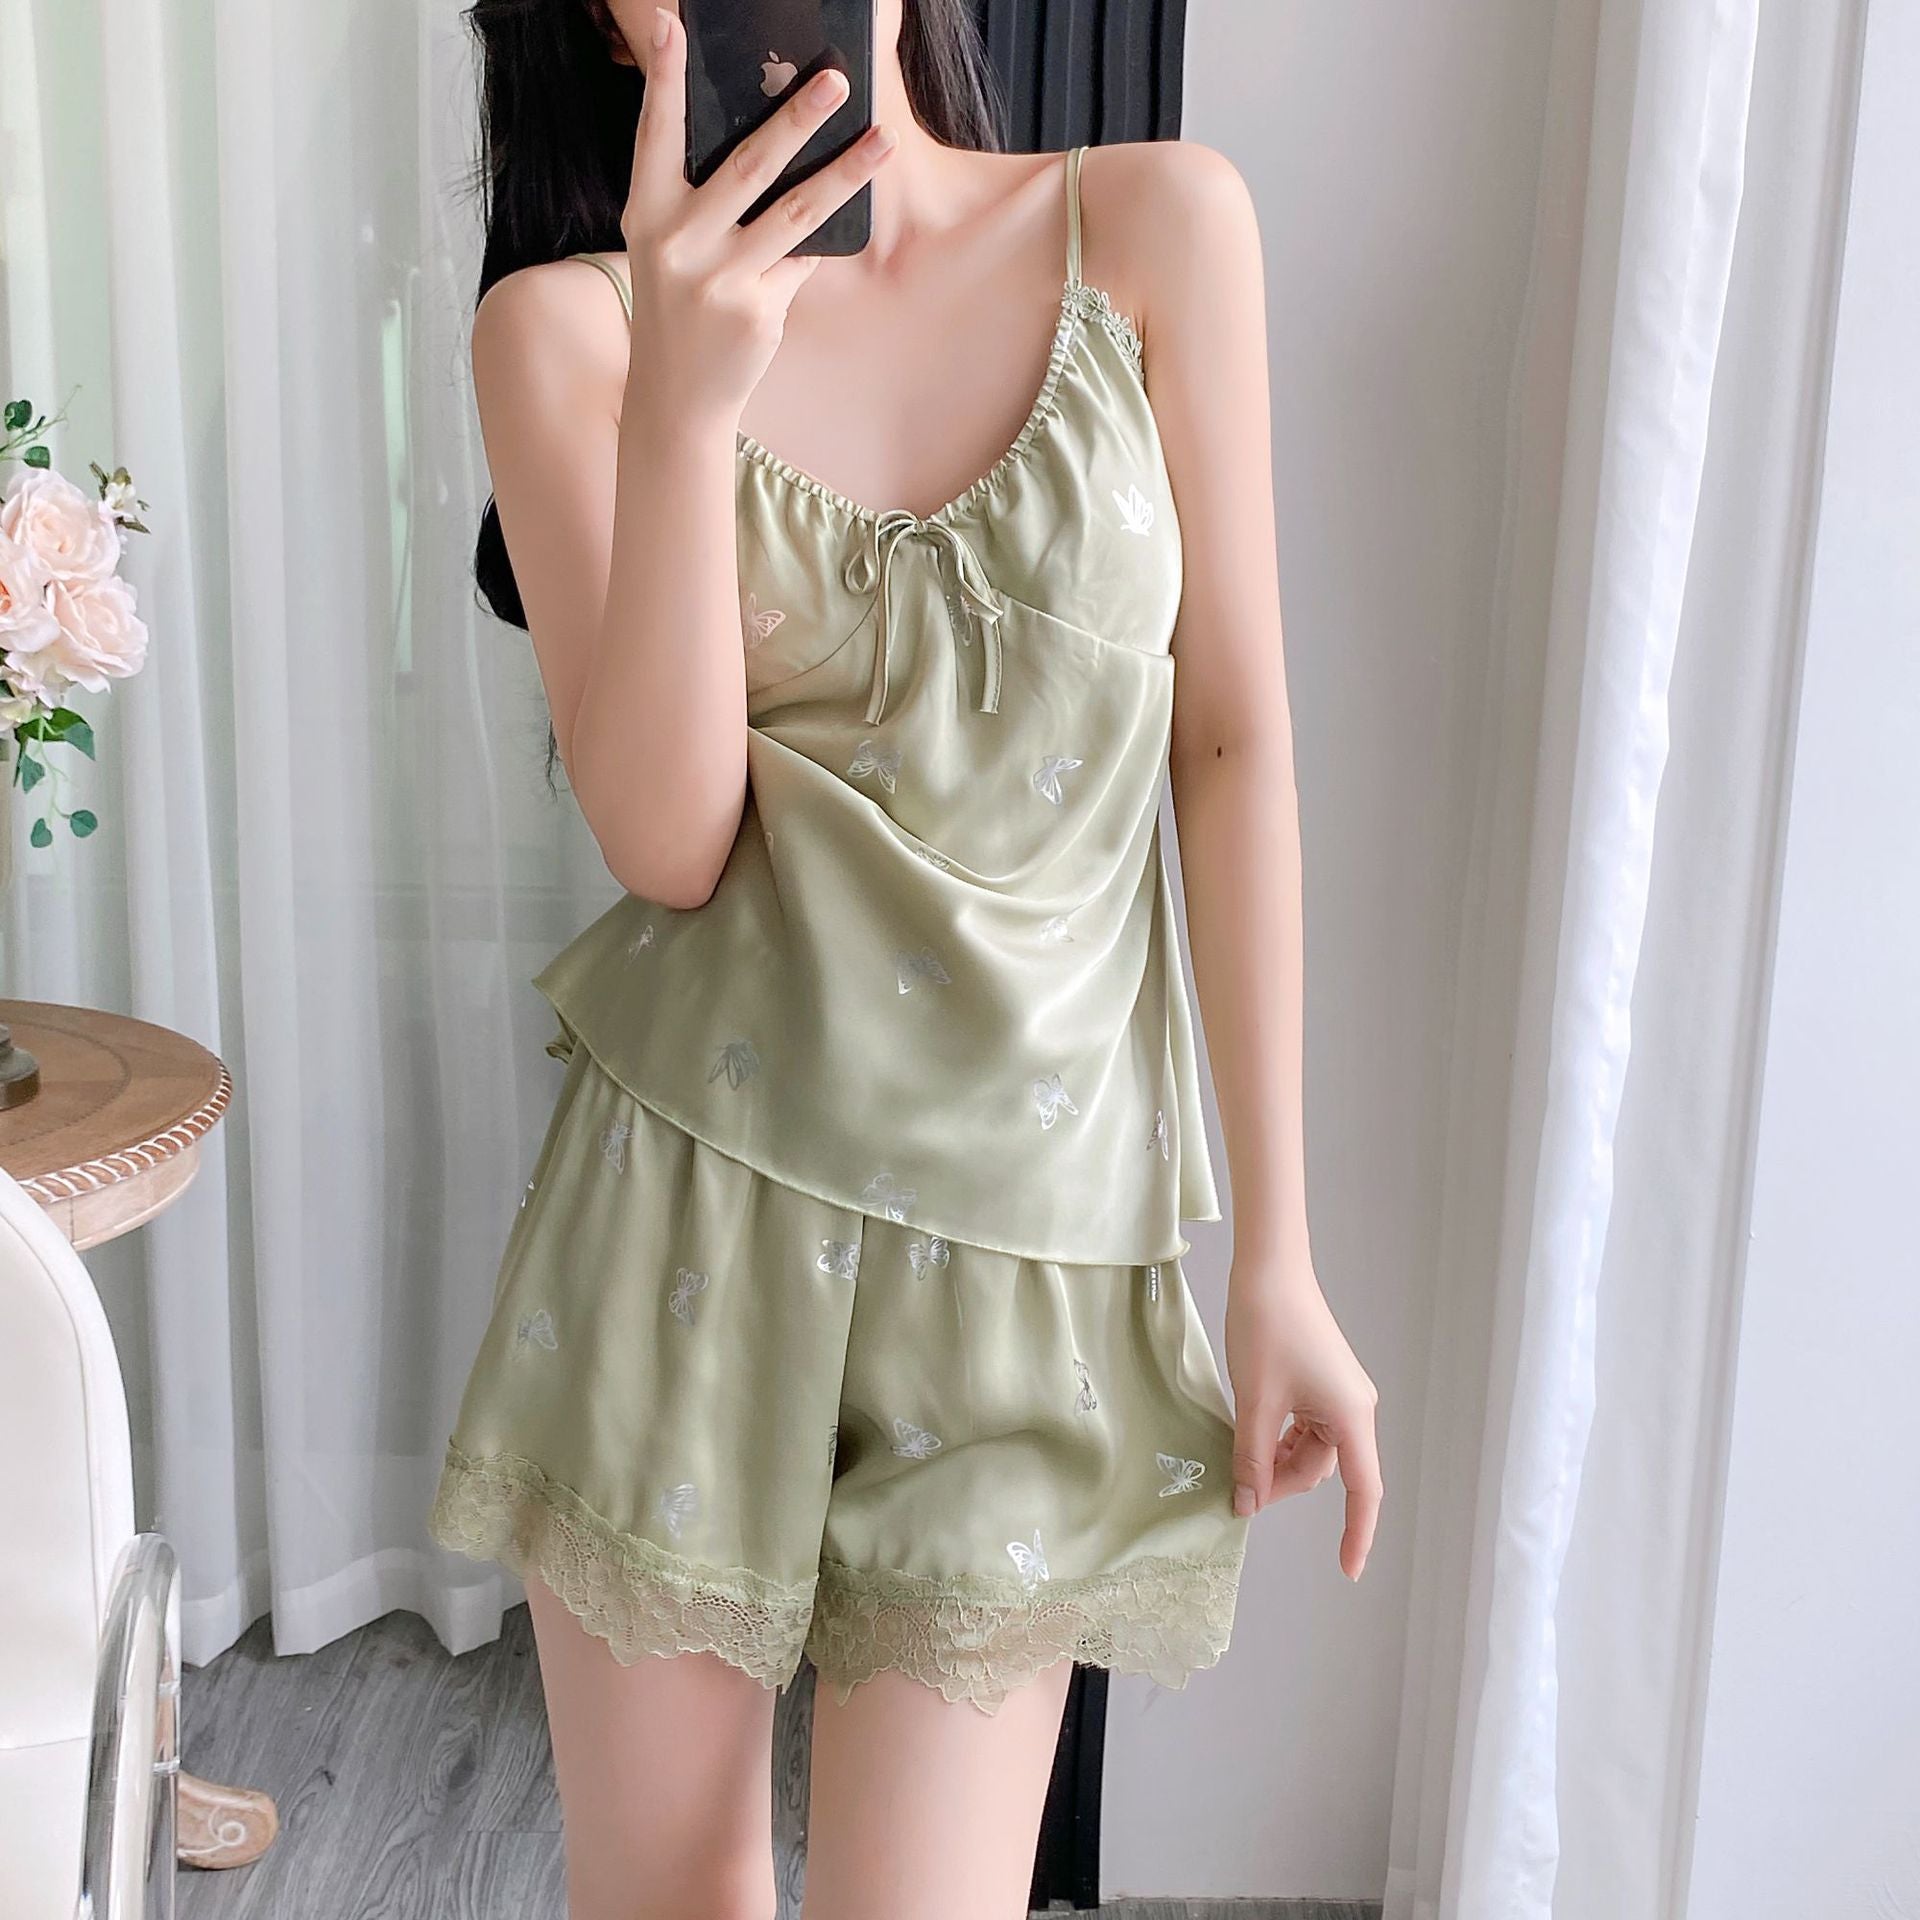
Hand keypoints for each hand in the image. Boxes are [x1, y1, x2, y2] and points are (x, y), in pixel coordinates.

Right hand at [608, 4, 896, 424]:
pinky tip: (851, 212)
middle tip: (836, 81)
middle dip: (795, 119)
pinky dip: (825, 240)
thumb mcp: (671, 246)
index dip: (666, 78)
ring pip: (796, 212)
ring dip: (845, 173)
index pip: (656, 133)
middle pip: (748, 165)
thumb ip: (704, 198)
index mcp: (647, 213)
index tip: (675, 24)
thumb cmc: (679, 304)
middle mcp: (678, 242)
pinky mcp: (756, 311)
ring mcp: (719, 279)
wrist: (676, 394)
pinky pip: (803, 260)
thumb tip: (777, 142)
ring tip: (883, 141)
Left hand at [1224, 1265, 1381, 1579]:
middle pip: (1325, 1470)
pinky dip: (1279, 1439)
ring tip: (1240, 1460)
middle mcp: (1354, 1408)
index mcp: (1352, 1415)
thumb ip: (1252, 1459)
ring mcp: (1338, 1394)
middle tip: (1240, 1490)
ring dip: (1278, 1461)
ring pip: (1311, 1450)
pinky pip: (1305, 1426)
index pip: (1363, 1490)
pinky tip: (1251, 1437)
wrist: (1269, 1268)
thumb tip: (1248, 1505)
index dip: (1357, 1533)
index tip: (1348, 1570)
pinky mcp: (1321, 1381)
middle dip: (1284, 1484)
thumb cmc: (1268, 1328)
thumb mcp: (1255, 1401)